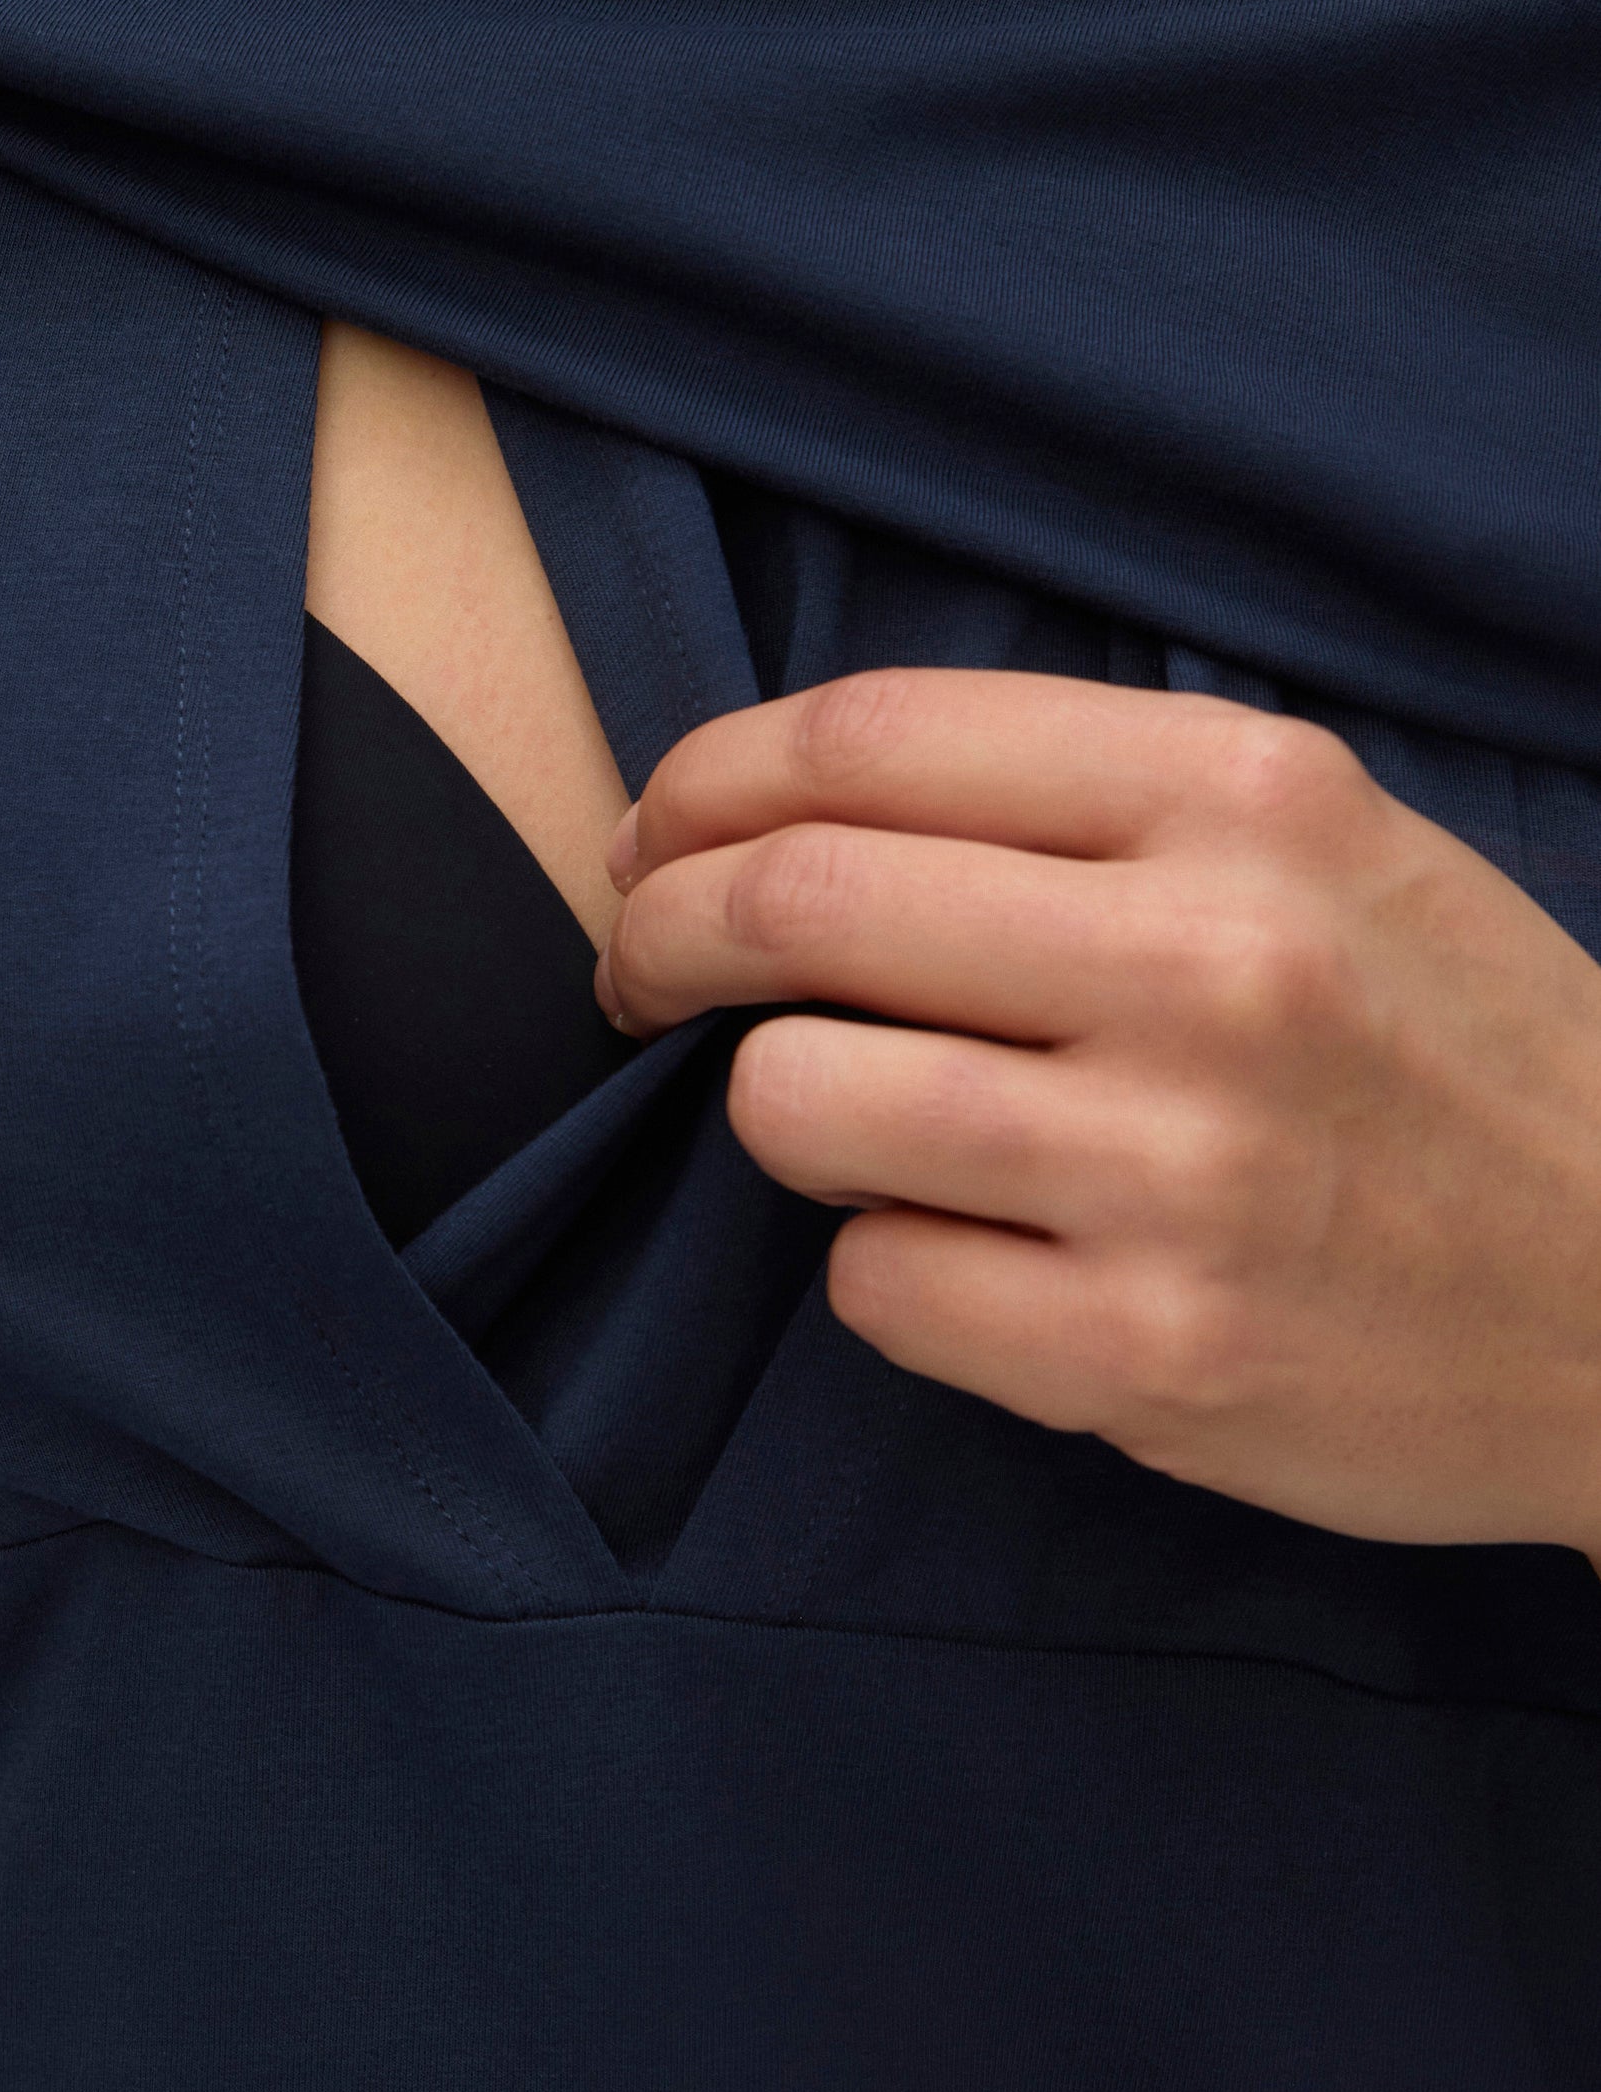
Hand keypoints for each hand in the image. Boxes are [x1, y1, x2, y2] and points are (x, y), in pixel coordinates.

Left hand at [595, 669, 1600, 1554]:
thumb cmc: (1452, 1055)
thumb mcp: (1328, 847)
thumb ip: (1087, 799)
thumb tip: (783, 802)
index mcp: (1244, 798)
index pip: (867, 736)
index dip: (703, 782)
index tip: (655, 833)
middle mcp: (1210, 965)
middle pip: (794, 902)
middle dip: (660, 929)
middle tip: (639, 965)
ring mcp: (1180, 1171)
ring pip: (793, 1100)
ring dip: (767, 1105)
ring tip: (836, 1118)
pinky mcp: (1152, 1355)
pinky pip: (874, 1282)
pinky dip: (881, 1264)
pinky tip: (974, 1255)